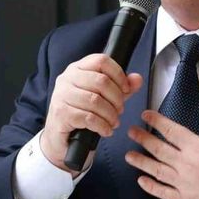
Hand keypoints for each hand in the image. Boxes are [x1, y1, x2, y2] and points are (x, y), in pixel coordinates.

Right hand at [41, 54, 142, 174]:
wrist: (61, 138)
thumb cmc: (82, 114)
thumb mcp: (105, 98)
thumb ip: (122, 88)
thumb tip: (137, 79)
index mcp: (77, 69)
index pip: (101, 60)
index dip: (118, 74)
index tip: (126, 89)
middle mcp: (67, 78)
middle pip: (101, 81)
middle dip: (116, 99)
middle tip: (120, 110)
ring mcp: (61, 95)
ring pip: (95, 101)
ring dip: (110, 114)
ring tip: (113, 122)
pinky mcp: (60, 113)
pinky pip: (88, 117)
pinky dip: (102, 126)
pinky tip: (105, 130)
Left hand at [125, 100, 198, 198]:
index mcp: (197, 147)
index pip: (171, 131)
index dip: (157, 121)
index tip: (145, 115)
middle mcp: (186, 164)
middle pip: (159, 149)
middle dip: (143, 139)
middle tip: (131, 132)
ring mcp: (184, 184)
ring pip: (157, 170)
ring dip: (142, 162)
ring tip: (129, 155)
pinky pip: (164, 193)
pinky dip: (151, 187)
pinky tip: (141, 181)